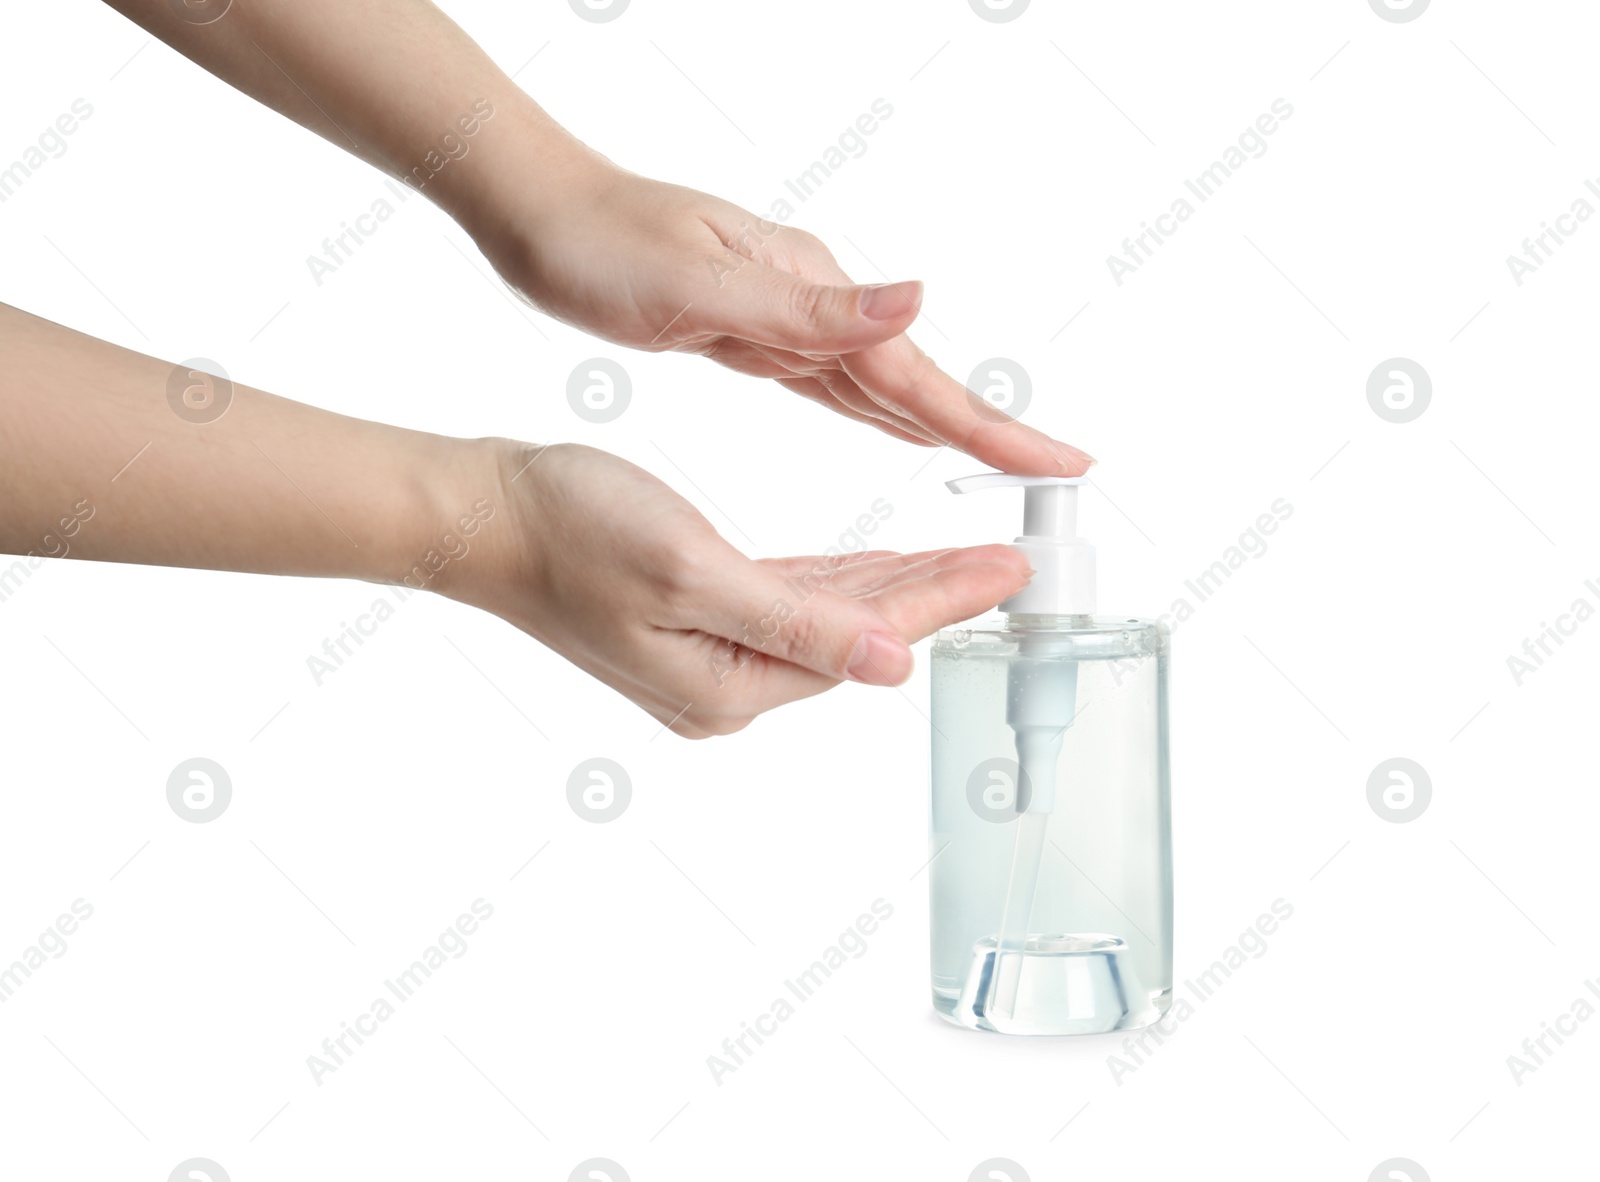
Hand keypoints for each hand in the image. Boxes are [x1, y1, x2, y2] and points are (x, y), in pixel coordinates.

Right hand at [440, 441, 1032, 737]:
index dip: (944, 601)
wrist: (484, 517)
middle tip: (1010, 560)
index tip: (1009, 571)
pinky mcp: (693, 624)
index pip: (865, 643)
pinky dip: (840, 583)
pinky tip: (875, 566)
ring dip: (895, 586)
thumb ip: (796, 623)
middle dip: (936, 595)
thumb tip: (889, 664)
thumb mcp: (691, 572)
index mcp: (727, 687)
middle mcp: (724, 687)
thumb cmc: (571, 531)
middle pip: (857, 637)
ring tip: (964, 559)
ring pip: (829, 618)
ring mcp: (707, 660)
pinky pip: (789, 605)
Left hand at [479, 162, 1094, 477]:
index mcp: (808, 291)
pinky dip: (876, 408)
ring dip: (941, 421)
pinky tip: (894, 423)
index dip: (988, 425)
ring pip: (880, 384)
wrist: (540, 214)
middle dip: (987, 427)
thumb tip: (916, 300)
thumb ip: (809, 306)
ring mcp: (785, 314)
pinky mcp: (753, 333)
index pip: (915, 373)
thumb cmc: (604, 245)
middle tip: (1055, 469)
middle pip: (916, 380)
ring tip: (999, 456)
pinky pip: (833, 382)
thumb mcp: (700, 281)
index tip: (1055, 460)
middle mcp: (810, 300)